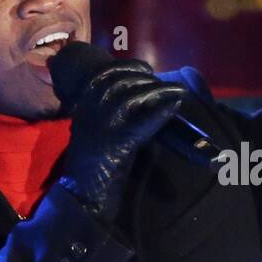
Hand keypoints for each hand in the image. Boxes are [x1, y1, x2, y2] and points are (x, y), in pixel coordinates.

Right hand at [57, 61, 185, 221]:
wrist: (82, 194)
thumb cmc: (91, 164)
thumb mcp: (92, 128)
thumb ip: (106, 110)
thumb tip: (136, 94)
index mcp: (84, 102)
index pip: (108, 72)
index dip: (131, 67)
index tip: (147, 70)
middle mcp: (92, 108)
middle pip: (125, 81)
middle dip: (149, 80)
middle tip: (167, 84)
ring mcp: (105, 123)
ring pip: (137, 96)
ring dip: (162, 91)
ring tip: (178, 92)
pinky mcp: (119, 141)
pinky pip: (145, 120)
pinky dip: (162, 111)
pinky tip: (175, 105)